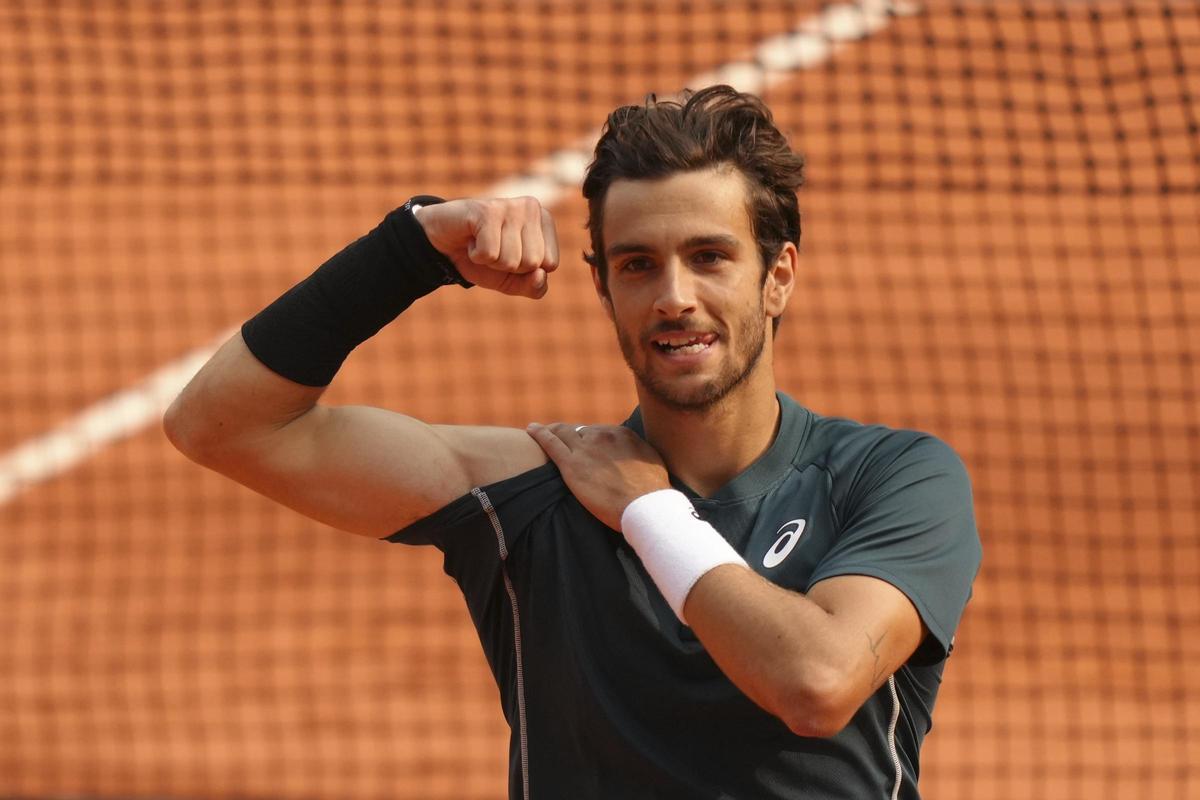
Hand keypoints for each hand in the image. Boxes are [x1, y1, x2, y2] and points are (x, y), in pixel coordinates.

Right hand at [414, 197, 558, 298]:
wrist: (443, 244)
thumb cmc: (483, 259)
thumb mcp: (512, 281)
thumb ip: (534, 286)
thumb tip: (540, 274)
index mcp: (545, 221)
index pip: (550, 264)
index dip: (525, 270)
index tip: (508, 253)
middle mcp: (532, 208)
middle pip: (532, 263)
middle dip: (507, 266)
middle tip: (493, 248)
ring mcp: (510, 206)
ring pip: (511, 260)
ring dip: (490, 261)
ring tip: (482, 242)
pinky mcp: (487, 210)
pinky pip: (490, 254)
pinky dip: (476, 256)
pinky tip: (471, 239)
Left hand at [526, 423, 670, 530]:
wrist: (645, 506)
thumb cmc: (652, 491)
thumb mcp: (651, 461)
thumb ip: (638, 453)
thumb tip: (634, 456)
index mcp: (621, 434)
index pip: (599, 431)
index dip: (589, 438)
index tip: (584, 444)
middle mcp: (602, 436)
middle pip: (580, 430)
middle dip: (570, 434)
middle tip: (560, 438)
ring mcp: (586, 449)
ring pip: (562, 432)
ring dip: (552, 430)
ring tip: (541, 431)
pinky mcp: (572, 465)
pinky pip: (551, 443)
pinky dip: (539, 434)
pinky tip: (531, 429)